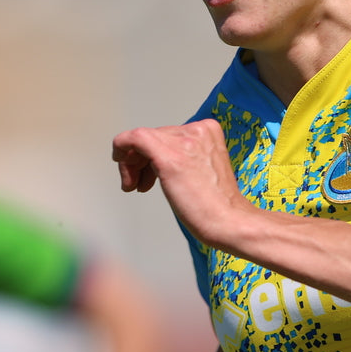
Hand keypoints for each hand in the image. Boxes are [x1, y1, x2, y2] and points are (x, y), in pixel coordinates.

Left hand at [111, 120, 252, 246]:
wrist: (229, 221)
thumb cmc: (216, 205)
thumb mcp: (200, 169)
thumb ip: (182, 157)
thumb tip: (150, 158)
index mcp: (208, 130)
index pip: (167, 134)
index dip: (152, 155)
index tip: (148, 177)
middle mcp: (196, 129)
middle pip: (154, 136)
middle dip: (140, 161)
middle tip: (138, 185)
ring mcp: (184, 141)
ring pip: (141, 139)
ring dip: (131, 163)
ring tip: (135, 187)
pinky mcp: (169, 156)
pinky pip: (134, 138)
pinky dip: (121, 148)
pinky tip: (122, 170)